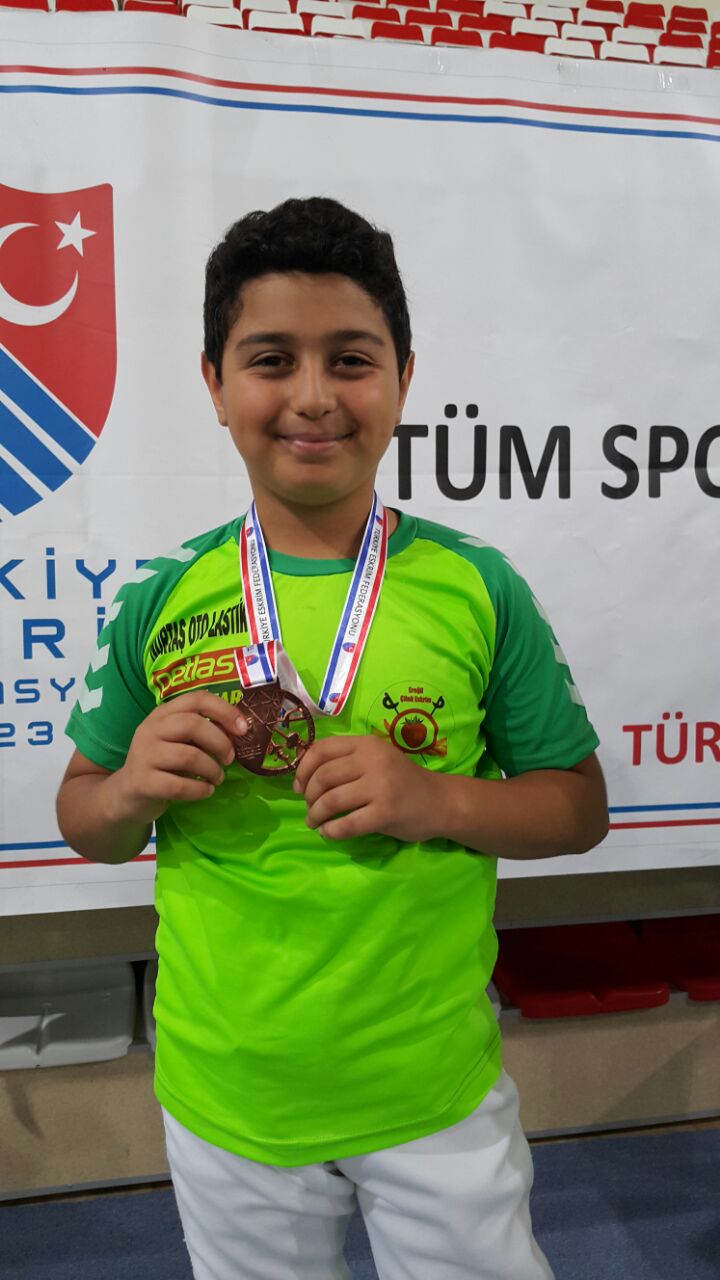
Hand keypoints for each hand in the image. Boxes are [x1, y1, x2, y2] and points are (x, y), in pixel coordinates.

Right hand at [111, 691, 247, 824]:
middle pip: (193, 725)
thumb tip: (239, 729)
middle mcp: (150, 729)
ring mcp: (144, 755)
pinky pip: (179, 786)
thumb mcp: (179, 741)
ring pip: (188, 756)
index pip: (196, 699)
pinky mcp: (142, 782)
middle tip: (229, 759)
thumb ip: (202, 731)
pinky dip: (200, 790)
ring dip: (212, 770)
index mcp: (163, 714)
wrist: (127, 794)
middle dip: (220, 743)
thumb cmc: (163, 764)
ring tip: (217, 778)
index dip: (224, 710)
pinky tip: (206, 791)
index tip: (243, 728)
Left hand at [293, 734, 440, 842]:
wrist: (440, 801)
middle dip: (308, 797)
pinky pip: (346, 824)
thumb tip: (304, 776)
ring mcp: (380, 787)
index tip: (299, 787)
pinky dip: (331, 831)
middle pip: (323, 777)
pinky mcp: (385, 813)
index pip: (321, 750)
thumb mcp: (377, 759)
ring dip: (316, 815)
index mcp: (367, 744)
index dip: (303, 769)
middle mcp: (372, 760)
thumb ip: (347, 760)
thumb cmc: (402, 781)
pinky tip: (329, 833)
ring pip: (331, 801)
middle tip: (309, 809)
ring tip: (315, 823)